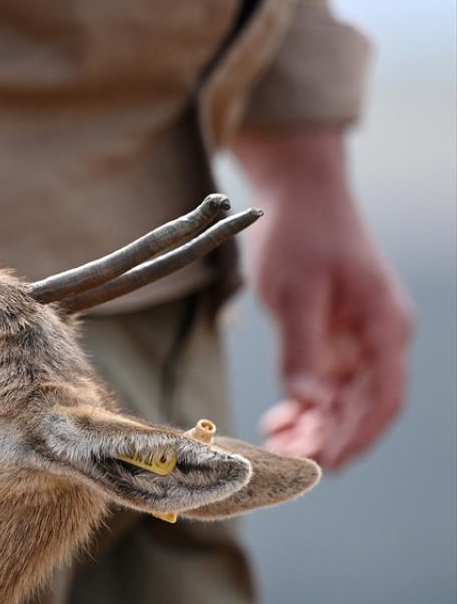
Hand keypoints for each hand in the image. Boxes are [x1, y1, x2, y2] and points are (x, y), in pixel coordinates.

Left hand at [234, 131, 412, 470]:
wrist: (296, 194)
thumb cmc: (301, 233)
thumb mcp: (296, 291)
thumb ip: (302, 348)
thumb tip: (310, 403)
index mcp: (383, 325)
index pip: (382, 396)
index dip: (357, 435)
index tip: (326, 464)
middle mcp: (377, 338)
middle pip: (361, 406)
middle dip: (328, 439)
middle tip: (287, 465)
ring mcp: (354, 339)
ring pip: (340, 400)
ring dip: (313, 429)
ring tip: (275, 451)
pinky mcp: (330, 337)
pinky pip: (322, 383)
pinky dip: (303, 407)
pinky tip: (277, 423)